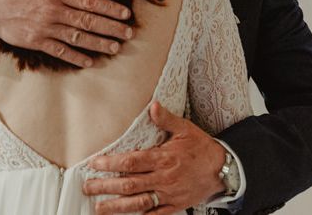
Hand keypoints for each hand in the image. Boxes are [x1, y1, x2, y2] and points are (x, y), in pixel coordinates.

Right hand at [0, 0, 133, 67]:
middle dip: (110, 28)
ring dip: (98, 43)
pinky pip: (59, 51)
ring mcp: (44, 28)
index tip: (125, 13)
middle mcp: (53, 11)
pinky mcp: (35, 41)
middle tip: (129, 33)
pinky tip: (89, 61)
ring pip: (77, 37)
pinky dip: (75, 57)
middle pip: (88, 21)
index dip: (109, 8)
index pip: (88, 1)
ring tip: (116, 47)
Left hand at [83, 101, 226, 213]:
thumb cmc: (202, 148)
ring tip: (99, 208)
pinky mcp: (174, 206)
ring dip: (116, 207)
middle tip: (88, 186)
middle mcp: (163, 179)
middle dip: (106, 186)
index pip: (132, 162)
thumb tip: (152, 106)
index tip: (95, 164)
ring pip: (138, 203)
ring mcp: (168, 195)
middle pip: (129, 184)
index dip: (111, 164)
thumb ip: (166, 119)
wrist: (223, 170)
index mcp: (163, 158)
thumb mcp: (185, 129)